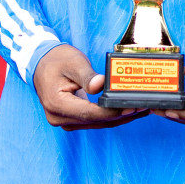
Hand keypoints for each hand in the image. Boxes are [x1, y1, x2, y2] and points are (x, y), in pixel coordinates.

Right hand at [32, 44, 148, 130]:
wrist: (41, 62)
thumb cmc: (56, 60)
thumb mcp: (73, 63)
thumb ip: (87, 76)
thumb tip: (101, 85)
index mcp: (57, 104)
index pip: (89, 113)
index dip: (111, 112)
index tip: (130, 106)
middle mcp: (59, 118)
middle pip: (96, 121)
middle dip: (120, 115)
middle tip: (143, 107)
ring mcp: (65, 121)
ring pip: (97, 123)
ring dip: (119, 117)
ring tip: (141, 109)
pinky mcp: (72, 119)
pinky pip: (94, 120)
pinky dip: (110, 116)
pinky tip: (127, 110)